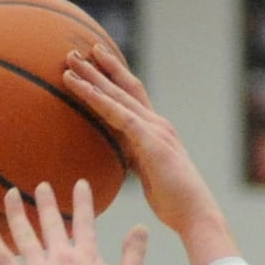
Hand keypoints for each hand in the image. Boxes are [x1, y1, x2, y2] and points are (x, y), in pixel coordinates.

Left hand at [0, 179, 145, 264]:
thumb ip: (134, 254)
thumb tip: (141, 228)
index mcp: (87, 256)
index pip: (85, 222)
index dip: (83, 201)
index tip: (80, 184)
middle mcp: (61, 256)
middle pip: (52, 223)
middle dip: (46, 202)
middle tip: (42, 186)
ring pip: (24, 234)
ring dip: (16, 212)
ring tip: (9, 194)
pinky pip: (3, 258)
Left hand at [62, 45, 231, 261]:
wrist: (195, 213)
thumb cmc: (174, 201)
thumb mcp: (149, 175)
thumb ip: (136, 159)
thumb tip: (120, 156)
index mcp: (156, 131)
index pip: (132, 96)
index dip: (113, 76)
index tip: (95, 61)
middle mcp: (157, 123)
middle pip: (123, 87)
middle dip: (99, 67)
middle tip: (73, 52)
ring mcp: (155, 130)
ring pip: (118, 96)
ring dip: (92, 77)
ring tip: (69, 62)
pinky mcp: (151, 141)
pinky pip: (120, 115)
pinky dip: (99, 99)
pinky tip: (82, 88)